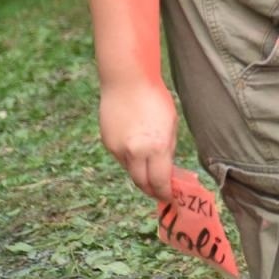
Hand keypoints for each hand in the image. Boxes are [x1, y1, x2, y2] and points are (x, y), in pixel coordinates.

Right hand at [99, 79, 177, 201]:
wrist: (127, 81)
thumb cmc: (155, 99)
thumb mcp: (171, 124)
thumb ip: (168, 149)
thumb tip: (167, 169)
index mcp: (156, 147)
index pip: (159, 181)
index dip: (165, 192)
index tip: (170, 196)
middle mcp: (135, 152)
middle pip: (142, 183)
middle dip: (151, 190)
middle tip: (159, 192)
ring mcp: (118, 149)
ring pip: (130, 171)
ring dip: (141, 174)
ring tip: (151, 171)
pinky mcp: (107, 143)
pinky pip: (121, 158)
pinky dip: (130, 159)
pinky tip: (137, 149)